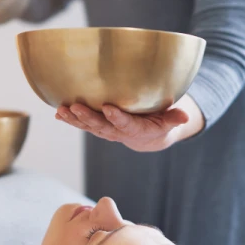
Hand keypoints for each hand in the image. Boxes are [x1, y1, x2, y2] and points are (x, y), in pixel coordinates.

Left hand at [55, 95, 204, 151]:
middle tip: (76, 107)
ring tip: (61, 110)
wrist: (148, 136)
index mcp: (136, 129)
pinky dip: (70, 119)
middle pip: (101, 126)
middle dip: (87, 117)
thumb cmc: (160, 122)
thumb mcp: (170, 121)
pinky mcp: (98, 126)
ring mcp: (106, 130)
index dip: (117, 118)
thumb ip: (174, 118)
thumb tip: (186, 116)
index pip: (126, 124)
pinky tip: (58, 113)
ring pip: (88, 126)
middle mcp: (117, 132)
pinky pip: (82, 124)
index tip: (108, 108)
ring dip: (74, 119)